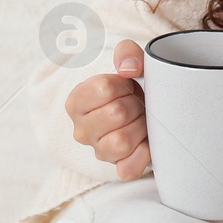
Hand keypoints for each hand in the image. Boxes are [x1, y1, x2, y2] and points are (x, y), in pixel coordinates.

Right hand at [65, 38, 149, 179]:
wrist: (143, 110)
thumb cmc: (131, 87)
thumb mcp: (128, 63)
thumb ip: (127, 54)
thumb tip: (129, 68)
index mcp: (76, 102)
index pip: (104, 88)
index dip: (124, 84)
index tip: (127, 85)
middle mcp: (81, 130)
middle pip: (116, 113)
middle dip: (135, 104)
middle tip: (138, 103)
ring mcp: (99, 152)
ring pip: (121, 141)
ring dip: (140, 126)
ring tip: (142, 119)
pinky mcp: (118, 169)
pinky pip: (129, 168)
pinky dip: (143, 154)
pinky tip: (146, 140)